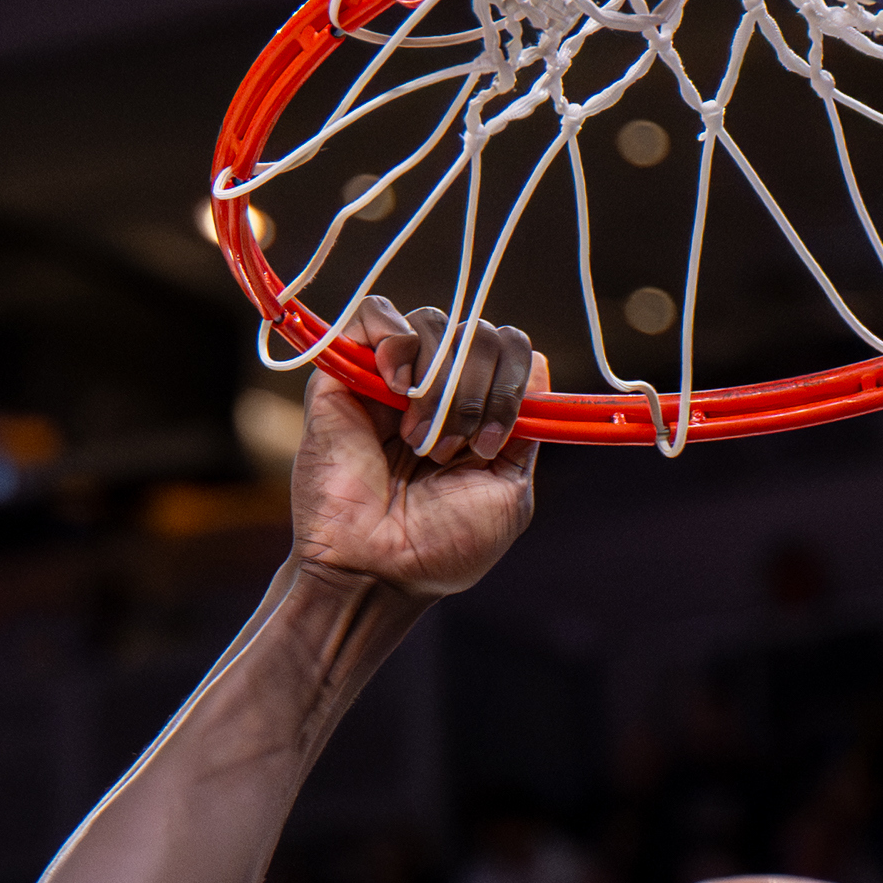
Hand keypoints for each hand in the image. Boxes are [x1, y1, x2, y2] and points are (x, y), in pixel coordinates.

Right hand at [288, 297, 544, 601]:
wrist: (375, 569)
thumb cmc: (441, 545)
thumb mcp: (509, 491)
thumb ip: (528, 428)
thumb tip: (537, 361)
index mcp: (480, 411)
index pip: (512, 351)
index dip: (512, 384)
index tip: (493, 443)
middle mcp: (440, 387)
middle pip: (479, 334)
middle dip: (476, 392)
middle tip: (449, 452)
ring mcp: (392, 377)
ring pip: (435, 323)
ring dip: (439, 381)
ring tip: (418, 438)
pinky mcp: (345, 371)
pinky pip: (374, 313)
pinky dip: (395, 339)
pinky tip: (396, 386)